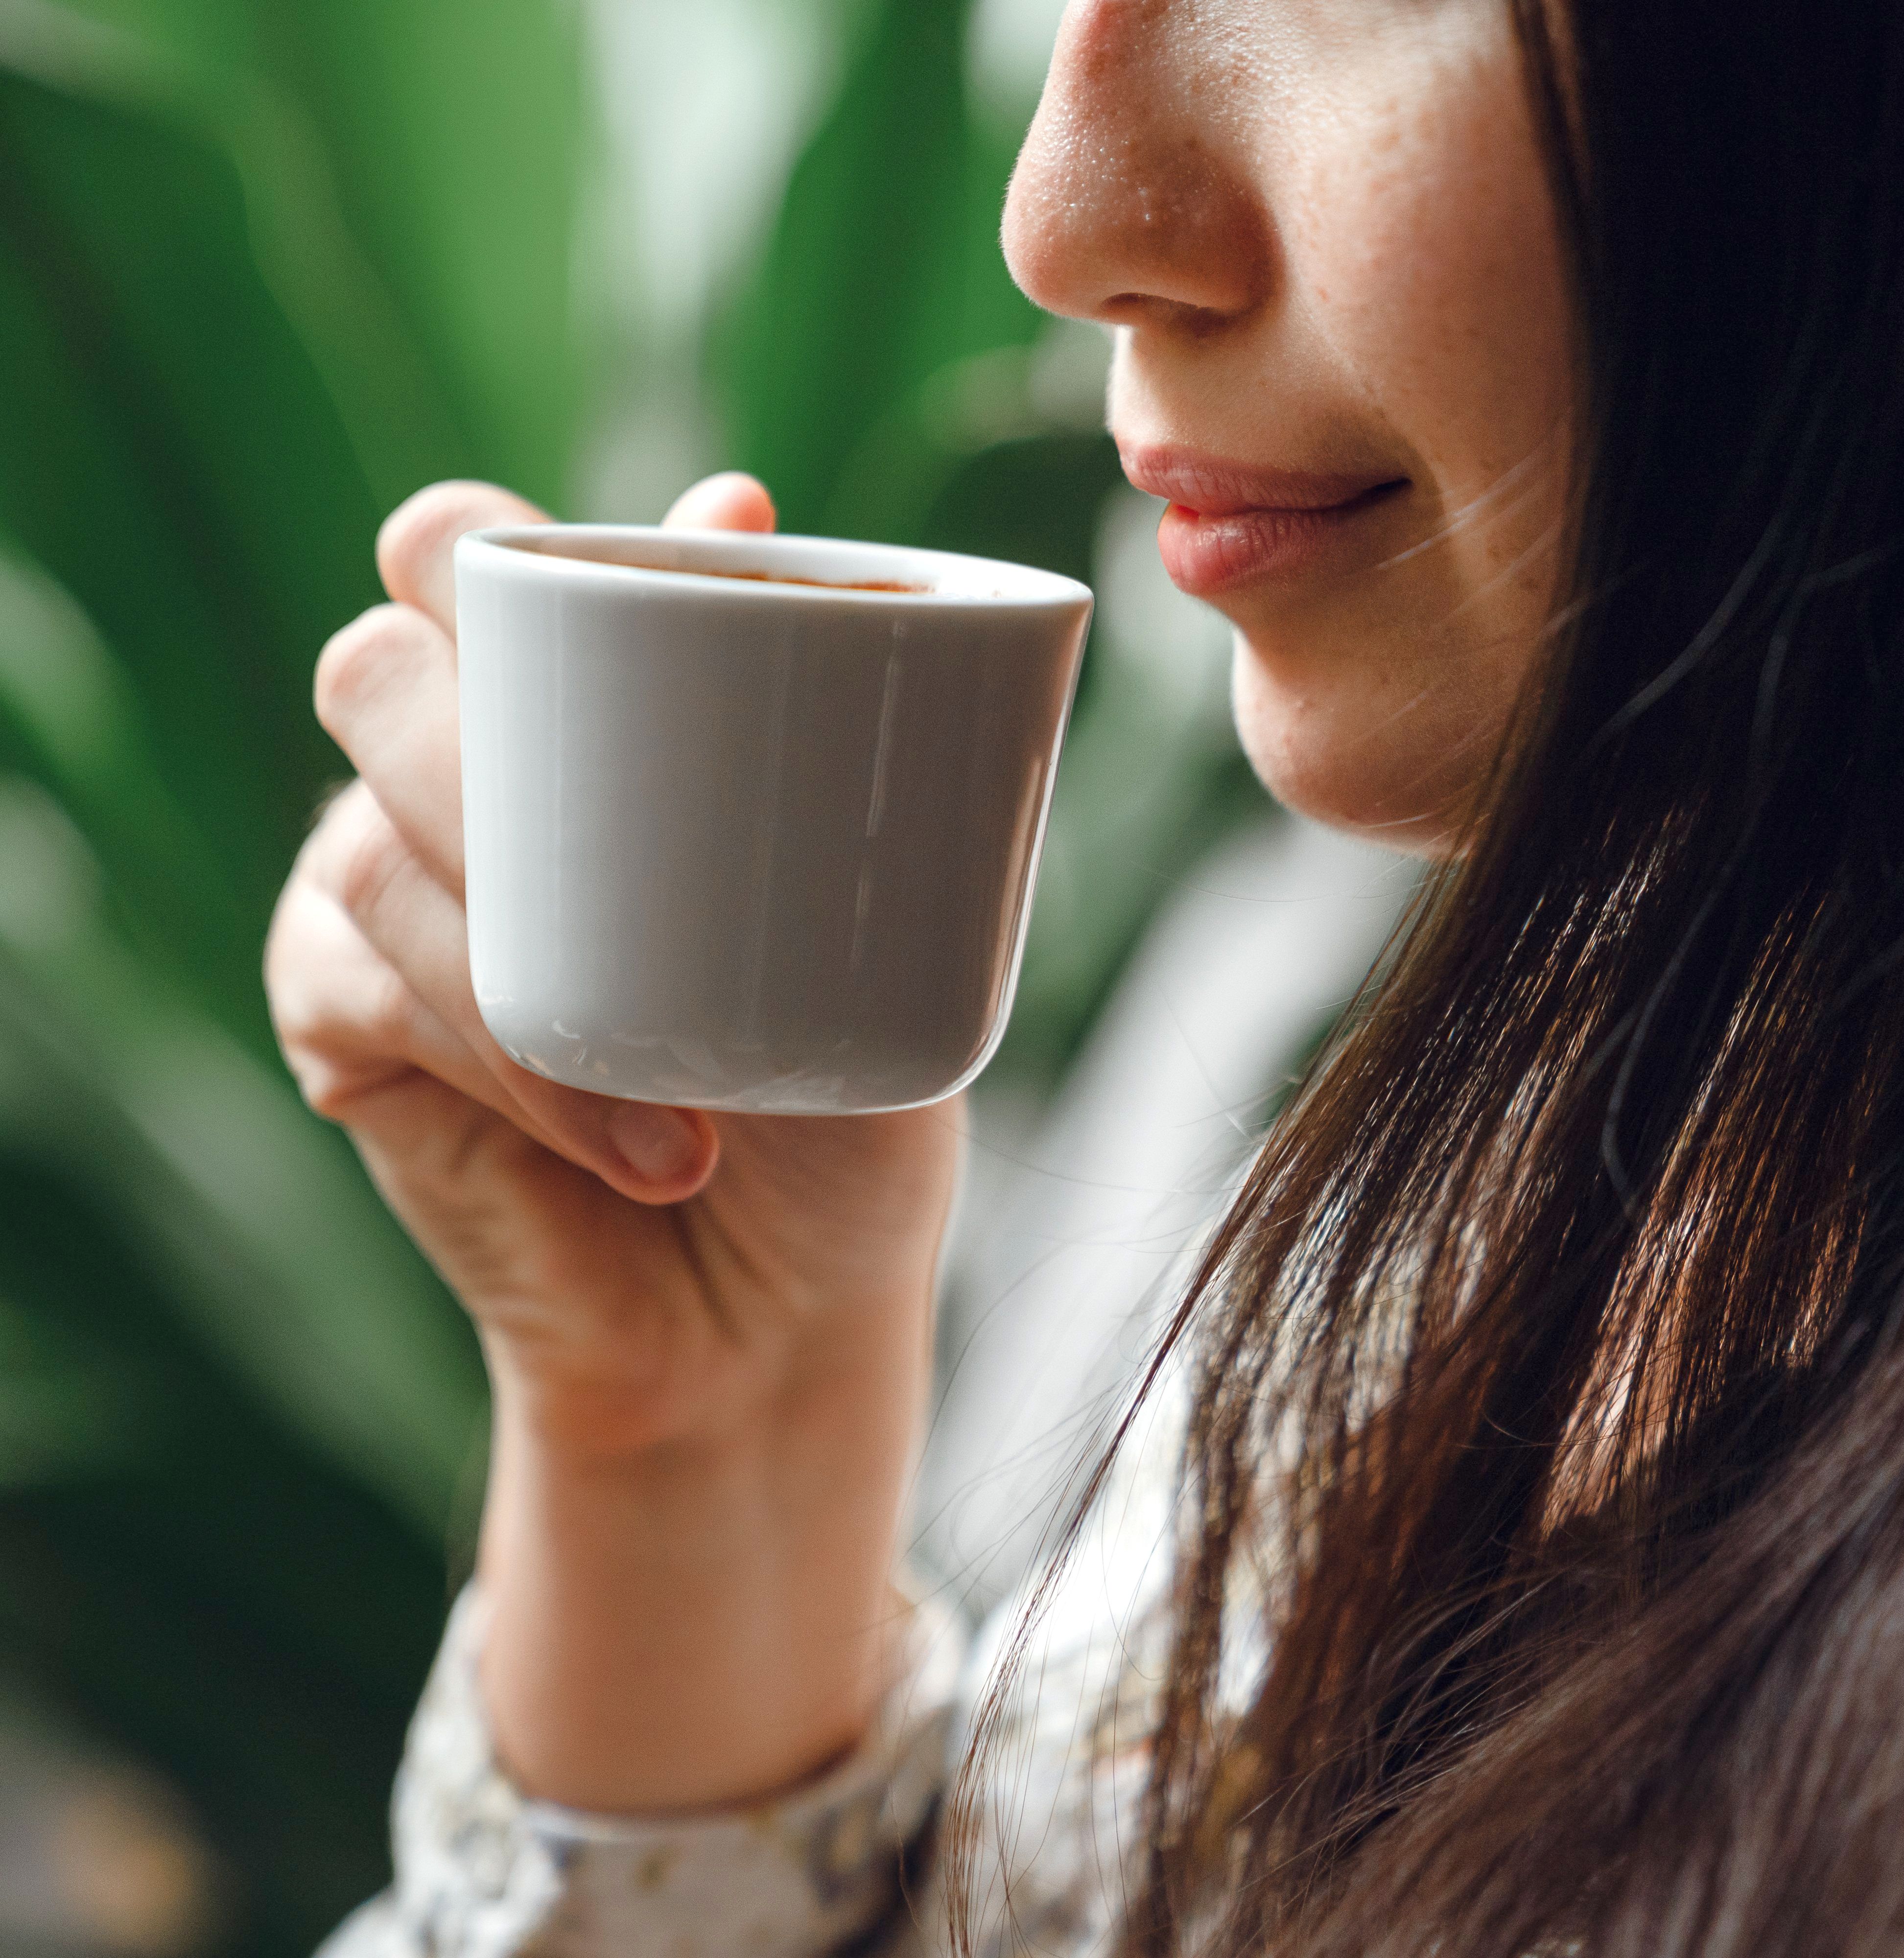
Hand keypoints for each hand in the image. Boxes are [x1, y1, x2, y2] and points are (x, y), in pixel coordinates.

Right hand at [266, 476, 960, 1808]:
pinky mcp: (346, 1030)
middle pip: (376, 667)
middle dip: (473, 738)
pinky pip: (368, 991)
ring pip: (372, 842)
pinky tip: (634, 1135)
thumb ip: (800, 718)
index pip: (458, 557)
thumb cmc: (837, 1081)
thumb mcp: (861, 902)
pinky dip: (512, 1064)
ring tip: (696, 1093)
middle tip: (613, 845)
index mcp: (570, 714)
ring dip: (531, 960)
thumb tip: (731, 501)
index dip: (474, 547)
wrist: (794, 1296)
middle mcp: (454, 779)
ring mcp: (382, 898)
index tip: (601, 587)